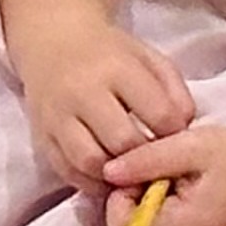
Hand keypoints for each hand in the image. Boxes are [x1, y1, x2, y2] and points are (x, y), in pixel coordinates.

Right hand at [13, 9, 193, 193]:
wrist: (53, 42)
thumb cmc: (109, 54)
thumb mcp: (148, 58)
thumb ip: (174, 91)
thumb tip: (184, 128)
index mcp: (117, 67)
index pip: (158, 113)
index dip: (174, 133)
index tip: (174, 138)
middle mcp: (83, 91)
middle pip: (122, 142)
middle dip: (144, 157)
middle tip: (152, 161)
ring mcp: (58, 116)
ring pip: (91, 162)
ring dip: (116, 175)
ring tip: (129, 173)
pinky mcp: (41, 136)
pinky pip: (67, 171)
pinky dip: (91, 182)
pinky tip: (107, 177)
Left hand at [102, 119, 225, 225]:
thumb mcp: (193, 146)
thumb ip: (148, 159)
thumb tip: (106, 170)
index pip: (119, 223)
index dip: (119, 190)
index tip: (140, 163)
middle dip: (133, 192)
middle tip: (159, 162)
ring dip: (147, 196)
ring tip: (173, 169)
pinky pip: (159, 225)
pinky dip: (161, 202)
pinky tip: (181, 180)